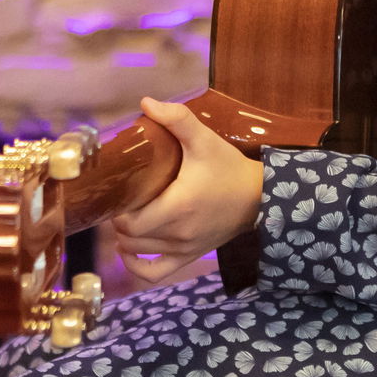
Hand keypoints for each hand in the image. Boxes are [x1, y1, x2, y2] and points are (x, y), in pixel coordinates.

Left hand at [110, 97, 263, 287]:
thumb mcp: (204, 140)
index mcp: (178, 207)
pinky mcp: (190, 256)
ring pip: (138, 254)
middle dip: (119, 220)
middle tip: (122, 200)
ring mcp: (184, 249)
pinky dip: (136, 267)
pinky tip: (128, 253)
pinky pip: (155, 274)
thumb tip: (145, 102)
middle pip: (130, 238)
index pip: (130, 222)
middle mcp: (178, 233)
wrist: (259, 196)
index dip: (117, 210)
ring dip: (125, 239)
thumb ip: (177, 119)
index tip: (120, 191)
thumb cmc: (228, 167)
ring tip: (126, 218)